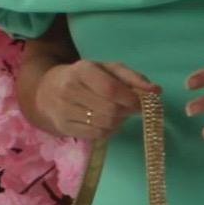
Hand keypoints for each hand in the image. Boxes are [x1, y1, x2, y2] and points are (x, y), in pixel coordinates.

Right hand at [35, 59, 158, 141]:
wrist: (47, 91)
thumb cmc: (85, 78)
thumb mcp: (107, 69)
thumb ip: (132, 78)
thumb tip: (156, 91)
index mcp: (82, 71)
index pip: (110, 89)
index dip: (131, 99)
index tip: (142, 103)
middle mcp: (70, 90)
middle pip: (110, 110)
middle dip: (126, 112)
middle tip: (130, 108)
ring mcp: (65, 111)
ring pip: (105, 125)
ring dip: (119, 122)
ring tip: (118, 113)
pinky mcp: (65, 128)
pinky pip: (97, 135)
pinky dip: (109, 130)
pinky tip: (107, 121)